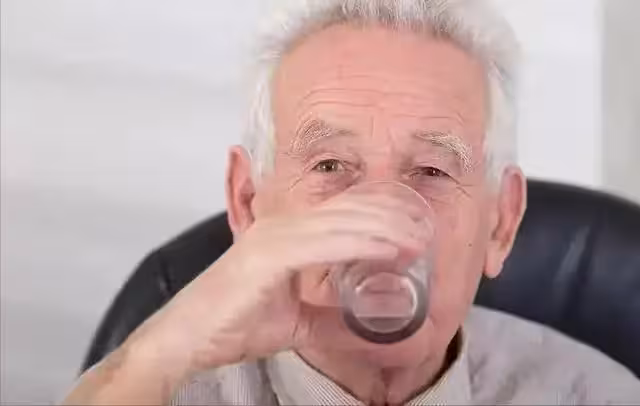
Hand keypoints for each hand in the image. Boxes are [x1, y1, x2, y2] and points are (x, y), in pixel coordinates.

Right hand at [63, 182, 429, 403]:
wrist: (187, 338)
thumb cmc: (234, 322)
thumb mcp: (296, 323)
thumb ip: (332, 323)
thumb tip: (371, 333)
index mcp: (286, 234)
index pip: (341, 213)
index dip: (380, 214)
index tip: (415, 227)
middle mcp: (281, 225)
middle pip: (347, 209)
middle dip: (391, 215)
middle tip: (427, 228)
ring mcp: (273, 236)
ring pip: (341, 222)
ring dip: (385, 228)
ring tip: (419, 238)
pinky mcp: (266, 255)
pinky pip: (324, 243)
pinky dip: (360, 244)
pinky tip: (389, 250)